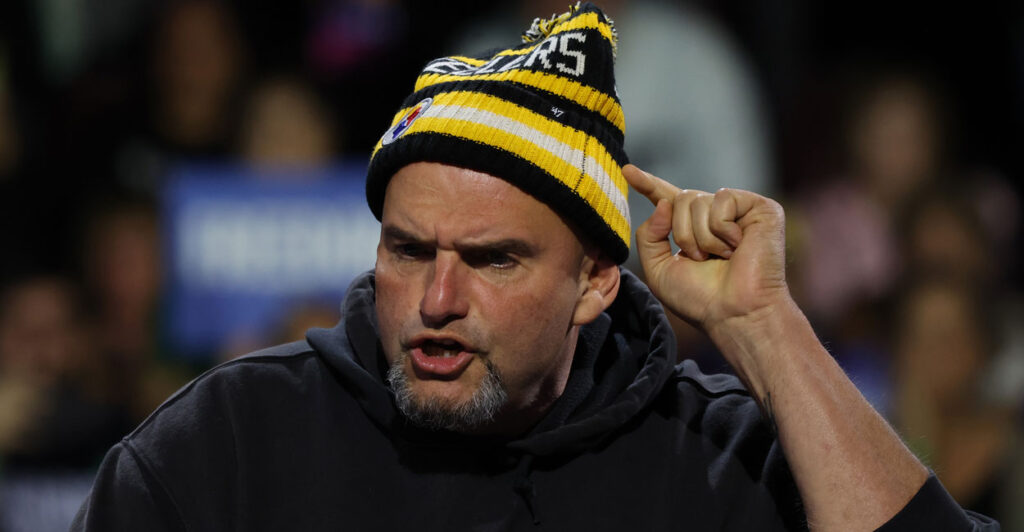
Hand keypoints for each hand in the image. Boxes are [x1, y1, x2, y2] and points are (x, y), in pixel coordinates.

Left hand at [623, 164, 789, 334]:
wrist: (734, 313)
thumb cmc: (700, 299)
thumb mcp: (659, 270)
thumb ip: (648, 236)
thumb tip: (664, 203)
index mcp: (692, 228)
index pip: (667, 199)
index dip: (648, 184)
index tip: (627, 170)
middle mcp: (715, 215)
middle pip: (680, 199)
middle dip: (682, 234)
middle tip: (702, 260)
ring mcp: (739, 210)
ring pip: (698, 200)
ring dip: (702, 237)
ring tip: (722, 257)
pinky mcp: (760, 208)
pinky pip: (722, 201)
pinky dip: (722, 230)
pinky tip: (738, 247)